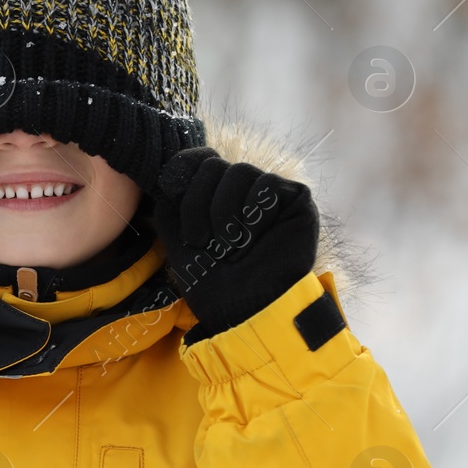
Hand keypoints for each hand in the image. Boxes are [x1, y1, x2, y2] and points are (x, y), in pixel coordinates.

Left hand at [152, 146, 318, 340]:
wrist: (244, 308)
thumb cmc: (211, 280)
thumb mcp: (176, 239)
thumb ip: (170, 203)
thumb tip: (171, 172)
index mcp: (215, 194)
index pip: (198, 158)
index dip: (183, 169)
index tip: (173, 193)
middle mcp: (242, 190)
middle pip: (214, 164)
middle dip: (198, 204)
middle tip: (203, 242)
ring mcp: (270, 193)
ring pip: (240, 171)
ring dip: (225, 213)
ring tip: (229, 247)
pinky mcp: (297, 199)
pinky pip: (268, 186)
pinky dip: (254, 215)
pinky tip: (254, 241)